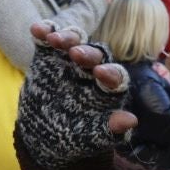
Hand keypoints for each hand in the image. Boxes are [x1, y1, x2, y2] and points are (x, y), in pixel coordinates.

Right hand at [16, 22, 137, 169]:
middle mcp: (92, 71)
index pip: (116, 77)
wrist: (42, 135)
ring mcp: (70, 61)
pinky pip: (49, 40)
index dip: (111, 74)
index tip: (101, 74)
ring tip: (55, 40)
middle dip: (88, 53)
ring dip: (68, 37)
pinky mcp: (48, 56)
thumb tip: (131, 121)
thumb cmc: (74, 139)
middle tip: (76, 54)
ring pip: (75, 42)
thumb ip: (110, 130)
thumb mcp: (91, 138)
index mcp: (108, 90)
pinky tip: (37, 29)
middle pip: (96, 55)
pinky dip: (45, 32)